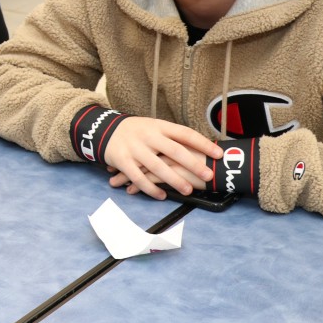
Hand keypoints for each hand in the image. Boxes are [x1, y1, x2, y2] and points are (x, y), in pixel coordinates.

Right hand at [101, 117, 219, 198]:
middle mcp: (148, 136)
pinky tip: (162, 196)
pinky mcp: (122, 161)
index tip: (218, 154)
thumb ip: (172, 138)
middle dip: (193, 164)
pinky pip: (138, 177)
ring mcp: (135, 148)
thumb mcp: (154, 127)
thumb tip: (202, 150)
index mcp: (159, 126)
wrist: (104, 129)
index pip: (185, 134)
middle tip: (208, 175)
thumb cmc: (137, 132)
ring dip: (174, 179)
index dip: (203, 144)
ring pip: (157, 166)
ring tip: (188, 190)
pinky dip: (151, 188)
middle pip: (174, 150)